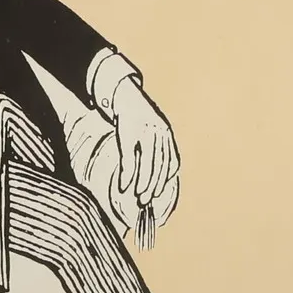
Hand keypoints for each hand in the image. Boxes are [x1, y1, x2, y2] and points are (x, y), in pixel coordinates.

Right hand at [111, 78, 178, 207]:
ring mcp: (144, 131)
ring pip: (147, 162)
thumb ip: (154, 146)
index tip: (161, 194)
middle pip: (160, 164)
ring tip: (138, 197)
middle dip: (154, 185)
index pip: (171, 160)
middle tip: (147, 201)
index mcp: (165, 132)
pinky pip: (129, 157)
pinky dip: (128, 173)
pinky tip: (124, 185)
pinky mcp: (128, 131)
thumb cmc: (134, 113)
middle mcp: (159, 131)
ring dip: (143, 182)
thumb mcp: (149, 127)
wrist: (120, 91)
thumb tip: (152, 170)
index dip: (167, 179)